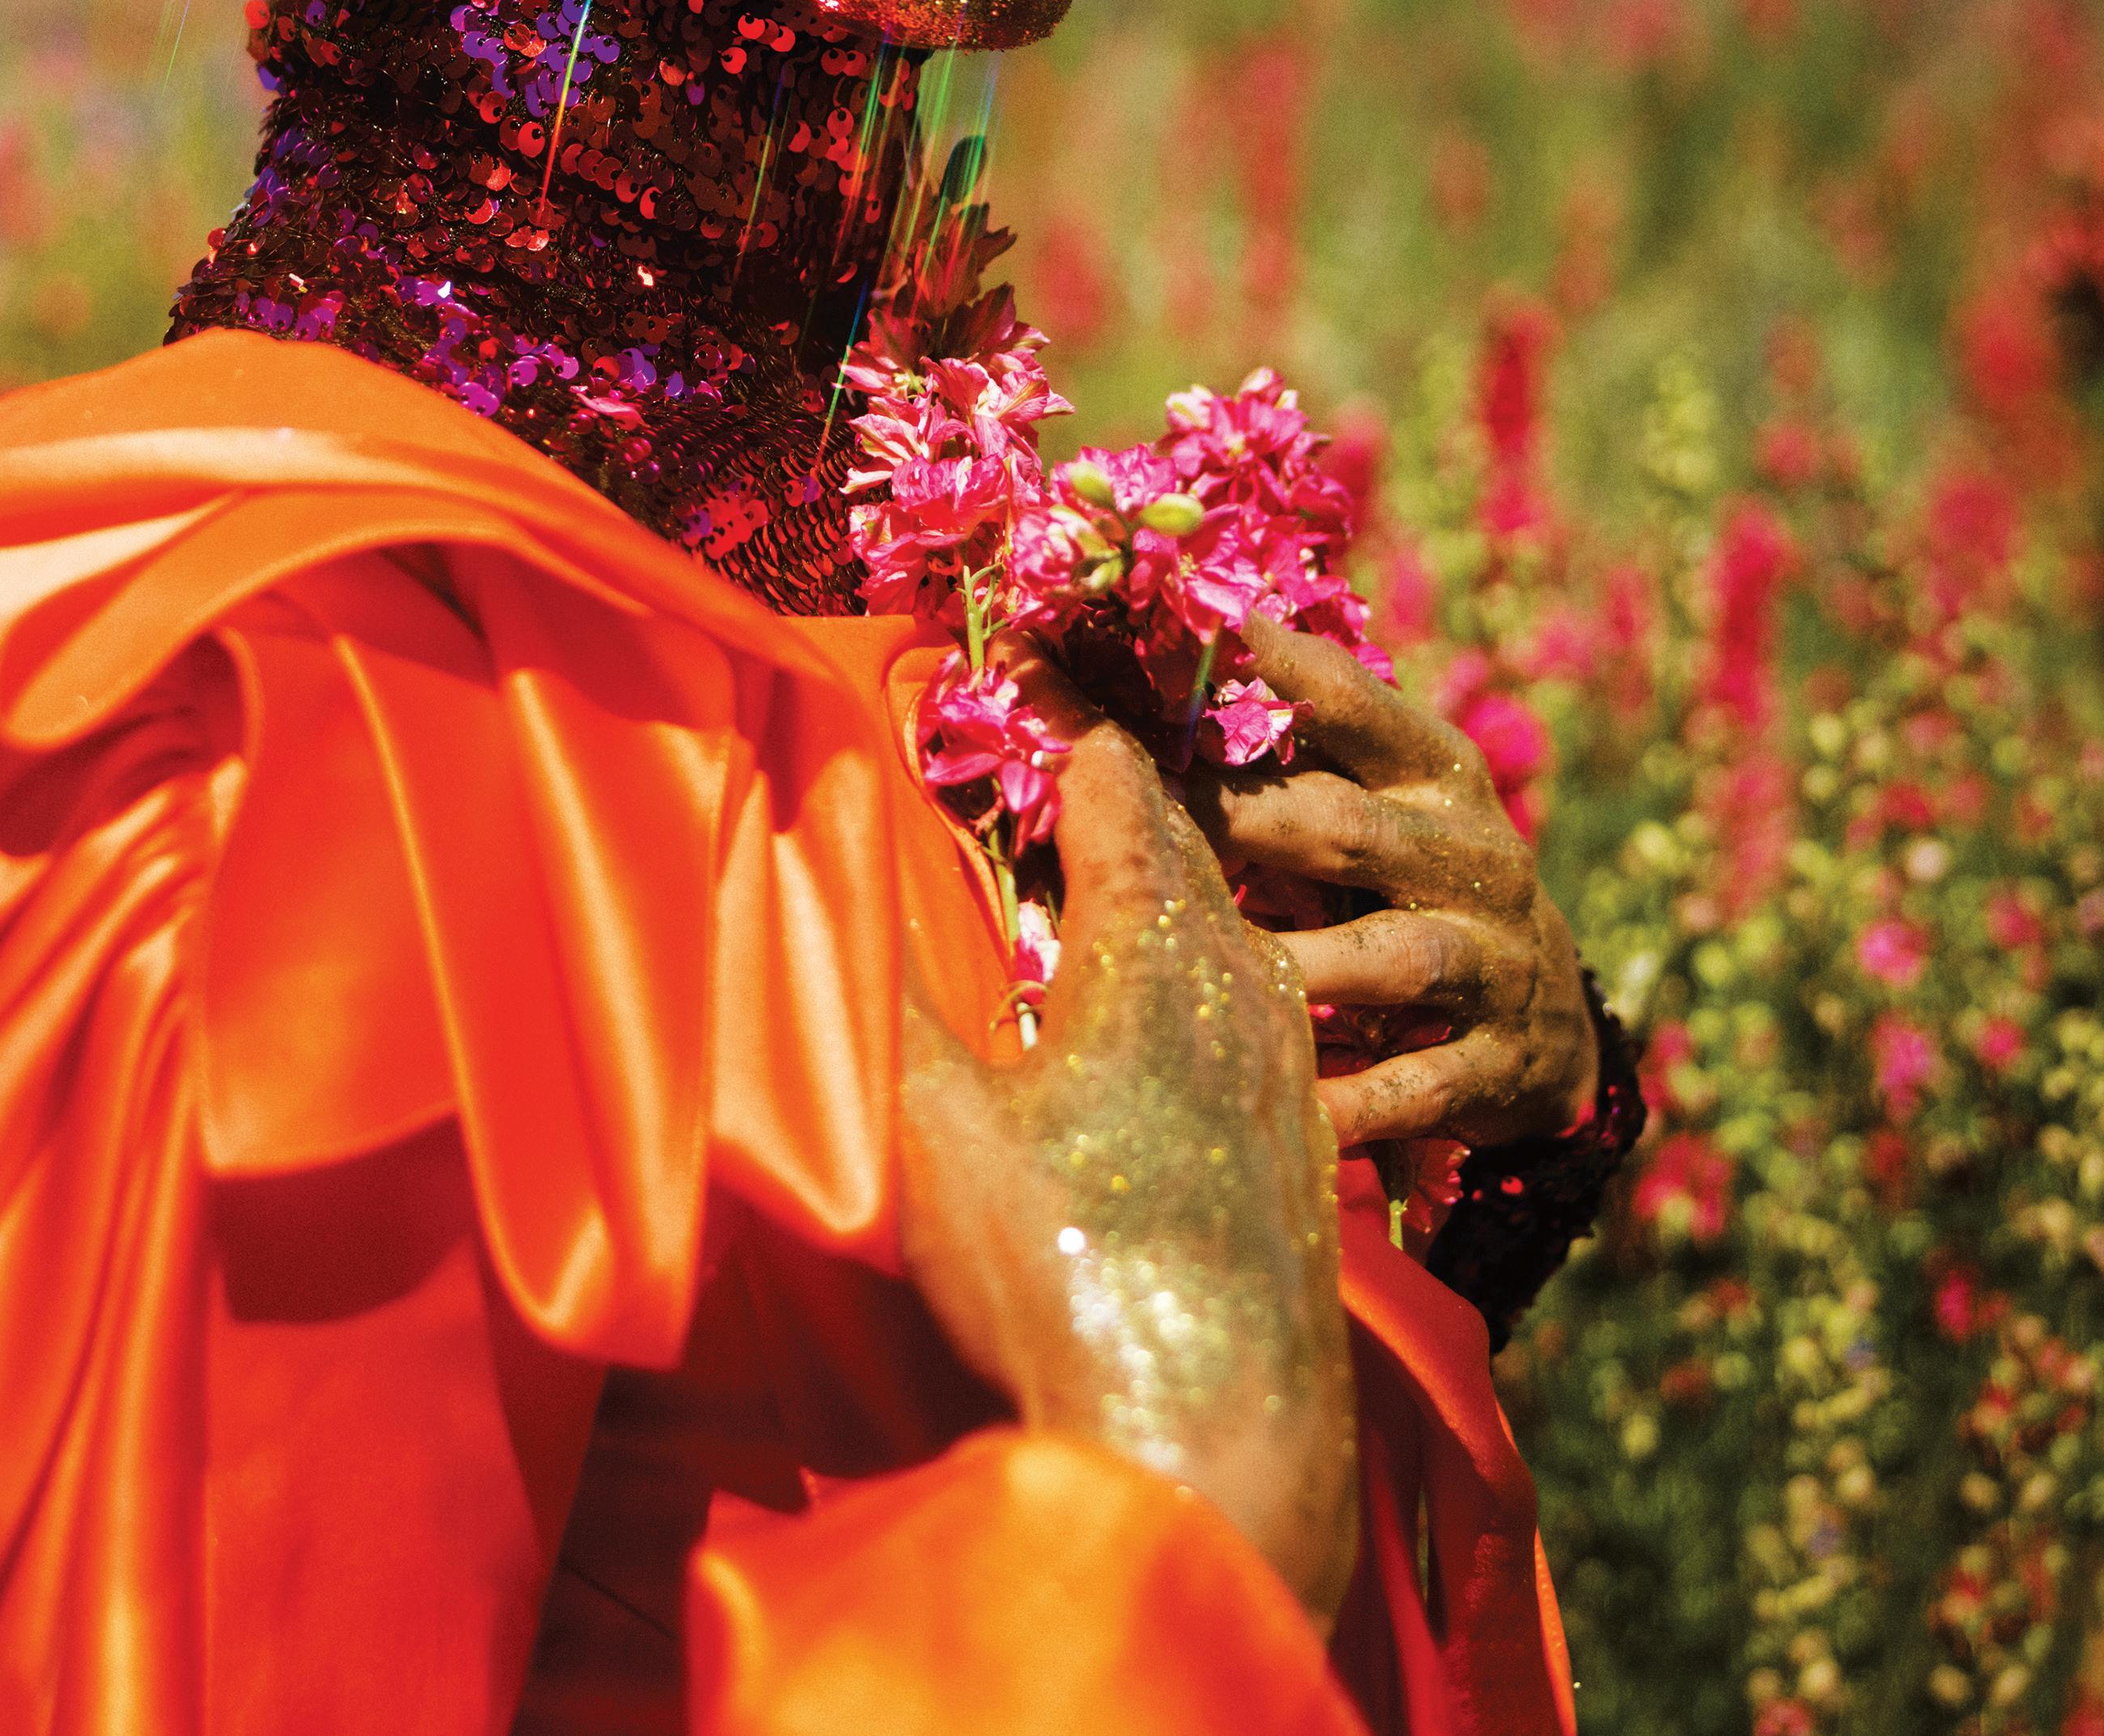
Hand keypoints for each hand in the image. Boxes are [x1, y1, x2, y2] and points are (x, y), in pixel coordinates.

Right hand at [897, 719, 1359, 1629]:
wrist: (1223, 1459)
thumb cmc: (1065, 1280)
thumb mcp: (929, 1125)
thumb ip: (869, 982)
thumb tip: (798, 850)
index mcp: (1159, 950)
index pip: (1118, 780)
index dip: (1071, 707)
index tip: (1031, 643)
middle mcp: (1243, 986)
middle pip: (1188, 842)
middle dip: (1124, 777)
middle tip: (1069, 724)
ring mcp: (1288, 1077)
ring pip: (1232, 927)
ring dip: (1172, 875)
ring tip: (1113, 852)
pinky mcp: (1305, 1158)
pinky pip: (1258, 1009)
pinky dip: (1206, 966)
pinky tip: (1178, 1012)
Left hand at [1192, 613, 1596, 1154]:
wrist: (1548, 1015)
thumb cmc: (1416, 879)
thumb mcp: (1385, 799)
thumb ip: (1298, 747)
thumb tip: (1174, 661)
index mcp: (1435, 772)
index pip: (1357, 706)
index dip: (1288, 667)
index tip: (1216, 626)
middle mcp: (1471, 852)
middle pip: (1348, 829)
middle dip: (1248, 824)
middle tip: (1146, 822)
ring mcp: (1494, 957)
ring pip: (1390, 956)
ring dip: (1301, 966)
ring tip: (1216, 975)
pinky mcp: (1501, 1058)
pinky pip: (1423, 1083)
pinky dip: (1360, 1100)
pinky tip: (1299, 1113)